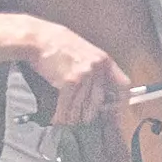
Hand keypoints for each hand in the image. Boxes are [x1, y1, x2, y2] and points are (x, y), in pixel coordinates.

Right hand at [0, 12, 133, 126]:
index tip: (117, 114)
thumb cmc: (59, 43)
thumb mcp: (86, 52)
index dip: (121, 103)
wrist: (39, 39)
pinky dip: (61, 115)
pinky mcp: (69, 82)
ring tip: (67, 122)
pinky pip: (67, 106)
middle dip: (89, 114)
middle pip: (98, 102)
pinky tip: (57, 120)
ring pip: (82, 106)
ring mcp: (84, 76)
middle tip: (82, 120)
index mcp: (105, 61)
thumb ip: (95, 69)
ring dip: (73, 118)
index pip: (123, 86)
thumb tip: (99, 91)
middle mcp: (97, 69)